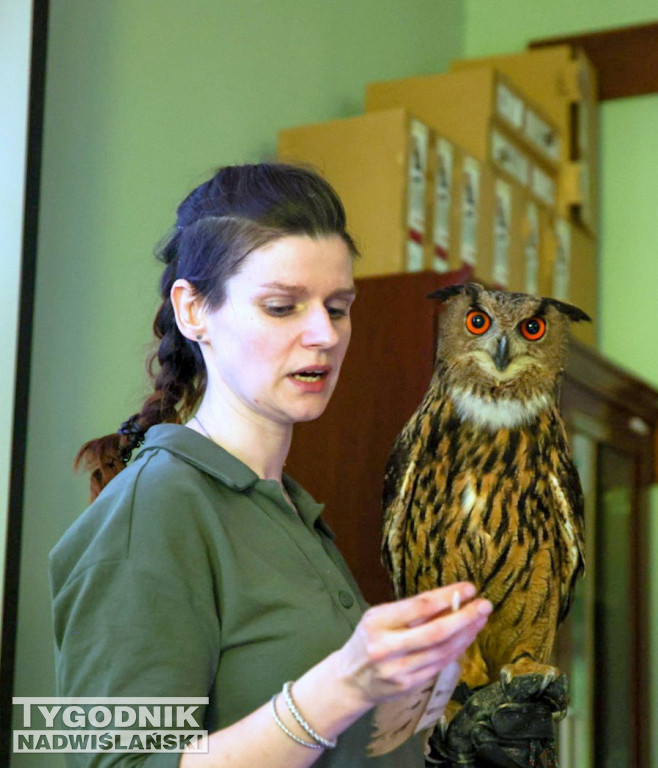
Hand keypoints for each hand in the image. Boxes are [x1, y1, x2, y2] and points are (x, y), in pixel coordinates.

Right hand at [336, 583, 491, 707]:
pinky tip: (466, 638)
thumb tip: (450, 599)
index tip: (468, 588)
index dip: (447, 596)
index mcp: (377, 622)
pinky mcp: (409, 686)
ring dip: (466, 634)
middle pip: (436, 632)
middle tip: (484, 605)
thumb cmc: (368, 640)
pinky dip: (456, 650)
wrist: (349, 680)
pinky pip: (439, 665)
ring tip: (480, 619)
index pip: (419, 606)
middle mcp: (387, 647)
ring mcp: (399, 670)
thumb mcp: (378, 618)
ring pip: (442, 650)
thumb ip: (410, 611)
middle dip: (465, 617)